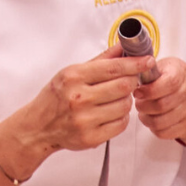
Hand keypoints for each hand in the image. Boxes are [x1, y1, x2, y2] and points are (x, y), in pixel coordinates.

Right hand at [20, 44, 152, 151]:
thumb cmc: (55, 98)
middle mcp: (78, 98)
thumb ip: (100, 60)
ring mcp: (85, 119)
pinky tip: (112, 113)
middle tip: (130, 80)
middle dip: (132, 81)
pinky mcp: (91, 138)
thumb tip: (123, 47)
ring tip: (115, 98)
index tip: (147, 61)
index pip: (113, 68)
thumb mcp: (71, 73)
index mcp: (74, 77)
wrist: (38, 127)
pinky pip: (120, 124)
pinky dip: (122, 117)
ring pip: (124, 106)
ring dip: (126, 100)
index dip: (135, 63)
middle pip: (123, 86)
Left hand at [133, 57, 185, 141]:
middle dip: (143, 106)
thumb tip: (131, 75)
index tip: (138, 92)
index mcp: (181, 71)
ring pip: (160, 121)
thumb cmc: (169, 79)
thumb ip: (147, 71)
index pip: (168, 83)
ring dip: (146, 118)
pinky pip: (164, 132)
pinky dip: (153, 128)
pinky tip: (152, 119)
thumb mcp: (160, 68)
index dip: (149, 91)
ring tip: (144, 111)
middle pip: (162, 105)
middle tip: (139, 103)